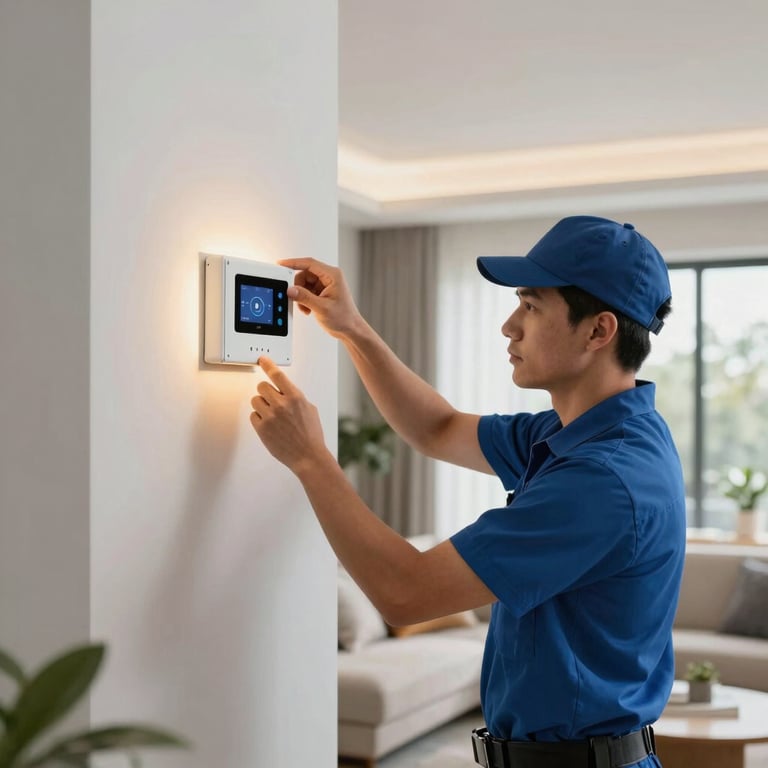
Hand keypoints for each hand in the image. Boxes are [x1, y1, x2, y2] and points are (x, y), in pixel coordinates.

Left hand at [250, 357, 329, 473]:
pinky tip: (270, 425)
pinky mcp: (262, 428)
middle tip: (272, 400)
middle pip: (262, 386)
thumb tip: (284, 390)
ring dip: (261, 405)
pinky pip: (253, 415)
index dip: (268, 365)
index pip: (278, 375)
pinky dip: (259, 418)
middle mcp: (281, 405)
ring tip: (272, 415)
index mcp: (295, 397)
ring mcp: (270, 416)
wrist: (308, 457)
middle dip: (266, 391)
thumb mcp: (310, 410)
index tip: (262, 360)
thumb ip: (296, 397)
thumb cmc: (311, 435)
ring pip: (255, 400)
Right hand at [278, 258, 362, 338]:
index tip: (281, 264)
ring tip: (306, 307)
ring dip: (301, 296)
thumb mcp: (321, 308)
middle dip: (298, 287)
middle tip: (297, 298)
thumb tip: (291, 290)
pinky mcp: (322, 292)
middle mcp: (329, 277)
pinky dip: (304, 300)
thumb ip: (304, 297)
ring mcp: (325, 284)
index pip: (309, 263)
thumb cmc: (344, 318)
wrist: (350, 329)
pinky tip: (309, 308)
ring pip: (304, 283)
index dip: (293, 263)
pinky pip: (307, 291)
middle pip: (304, 274)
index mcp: (333, 275)